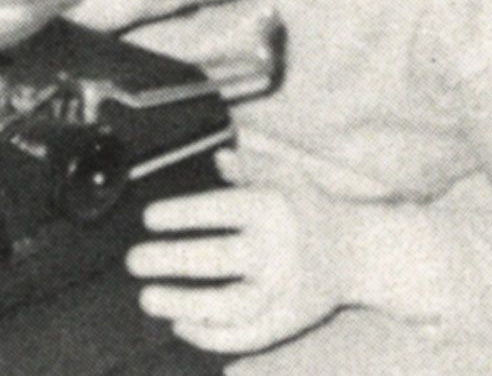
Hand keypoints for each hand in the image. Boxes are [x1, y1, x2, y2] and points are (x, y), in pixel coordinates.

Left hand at [125, 146, 368, 352]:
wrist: (357, 253)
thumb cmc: (308, 207)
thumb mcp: (283, 173)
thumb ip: (246, 164)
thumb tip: (216, 156)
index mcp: (273, 207)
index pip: (219, 210)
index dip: (180, 214)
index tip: (149, 218)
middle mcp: (278, 249)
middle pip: (217, 259)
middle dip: (169, 260)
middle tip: (134, 260)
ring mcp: (282, 290)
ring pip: (229, 306)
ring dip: (183, 305)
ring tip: (148, 297)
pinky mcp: (285, 321)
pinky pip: (244, 336)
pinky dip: (209, 336)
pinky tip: (179, 323)